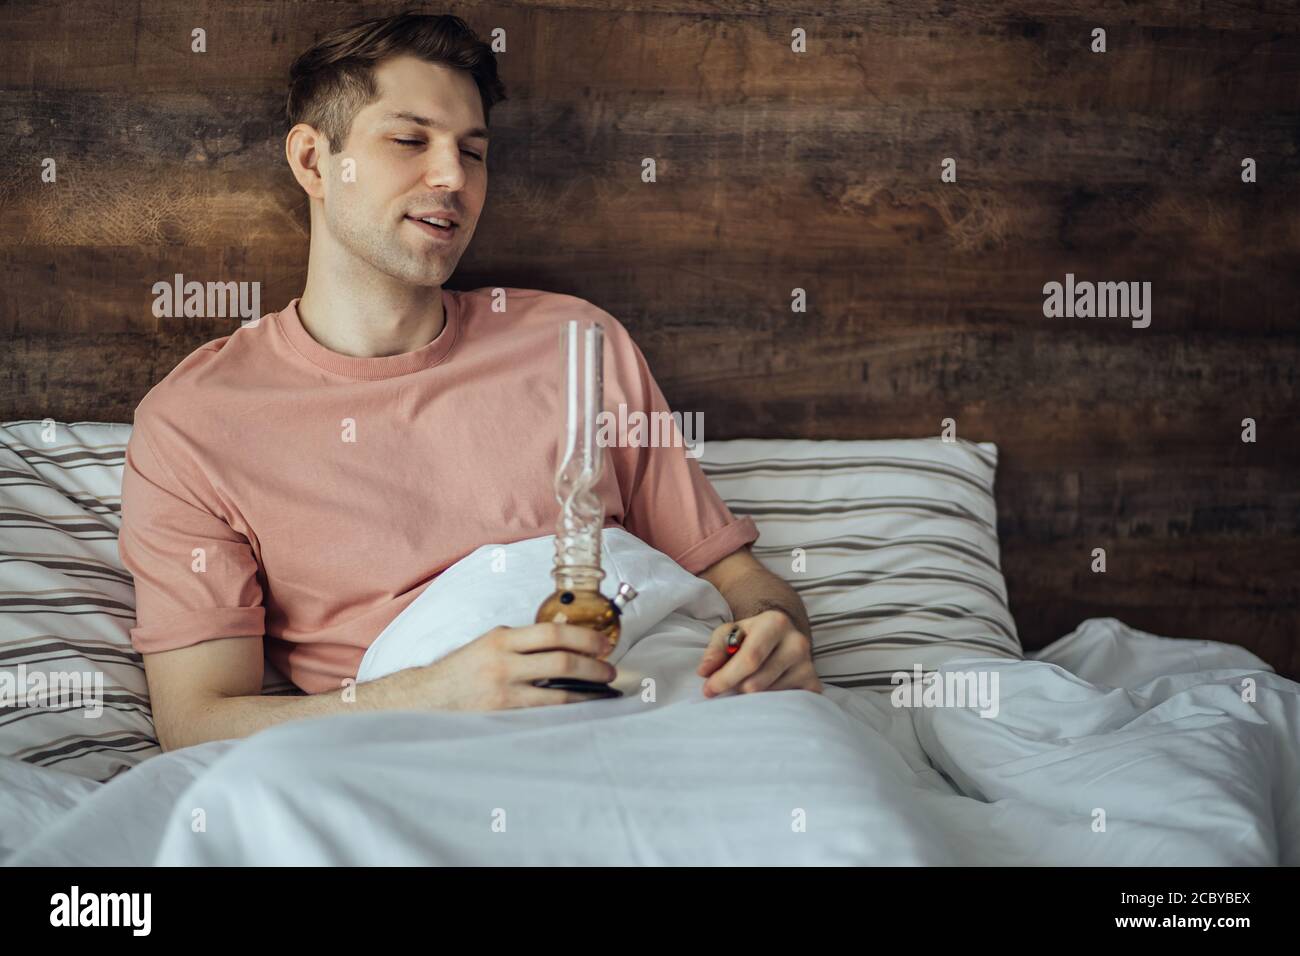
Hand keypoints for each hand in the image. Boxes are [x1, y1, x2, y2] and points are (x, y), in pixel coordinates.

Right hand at [405, 622, 617, 710]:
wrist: (426, 698)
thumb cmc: (461, 670)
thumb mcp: (488, 645)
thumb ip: (519, 644)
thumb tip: (563, 644)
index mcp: (501, 639)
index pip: (552, 632)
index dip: (583, 637)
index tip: (603, 643)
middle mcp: (503, 662)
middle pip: (561, 660)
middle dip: (593, 666)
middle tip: (611, 670)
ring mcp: (503, 691)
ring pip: (558, 693)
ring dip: (587, 693)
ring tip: (602, 692)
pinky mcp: (502, 716)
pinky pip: (544, 714)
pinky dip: (566, 712)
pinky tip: (580, 711)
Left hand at [696, 609, 822, 696]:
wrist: (779, 636)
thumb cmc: (749, 636)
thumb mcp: (728, 633)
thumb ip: (715, 650)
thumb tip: (705, 672)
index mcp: (775, 623)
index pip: (750, 658)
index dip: (726, 677)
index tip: (708, 690)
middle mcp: (797, 642)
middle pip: (757, 682)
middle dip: (735, 689)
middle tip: (724, 689)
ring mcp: (808, 665)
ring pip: (769, 696)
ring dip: (751, 697)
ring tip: (745, 684)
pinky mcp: (813, 684)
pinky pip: (784, 704)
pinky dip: (769, 703)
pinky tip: (763, 694)